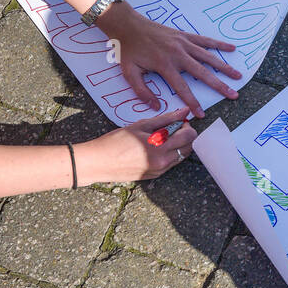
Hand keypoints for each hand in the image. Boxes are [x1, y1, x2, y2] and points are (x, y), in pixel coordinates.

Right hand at [77, 108, 197, 183]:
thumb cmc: (116, 141)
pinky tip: (155, 147)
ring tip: (162, 137)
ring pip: (181, 157)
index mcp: (160, 148)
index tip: (180, 121)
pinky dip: (169, 154)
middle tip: (172, 128)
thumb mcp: (140, 126)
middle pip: (188, 148)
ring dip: (178, 146)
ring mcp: (159, 171)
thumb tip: (184, 111)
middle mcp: (163, 162)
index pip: (189, 137)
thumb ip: (165, 119)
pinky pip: (170, 163)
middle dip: (185, 136)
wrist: (98, 162)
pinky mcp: (154, 176)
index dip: (187, 126)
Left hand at [98, 1, 240, 117]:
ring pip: (208, 57)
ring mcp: (184, 44)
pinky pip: (205, 40)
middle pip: (203, 73)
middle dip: (219, 85)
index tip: (201, 113)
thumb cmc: (129, 50)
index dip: (192, 101)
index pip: (182, 88)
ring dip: (224, 67)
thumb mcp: (129, 72)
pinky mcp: (185, 36)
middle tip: (233, 95)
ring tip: (237, 76)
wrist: (129, 25)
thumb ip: (142, 91)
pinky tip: (232, 48)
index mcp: (165, 65)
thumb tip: (156, 106)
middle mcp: (178, 54)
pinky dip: (219, 44)